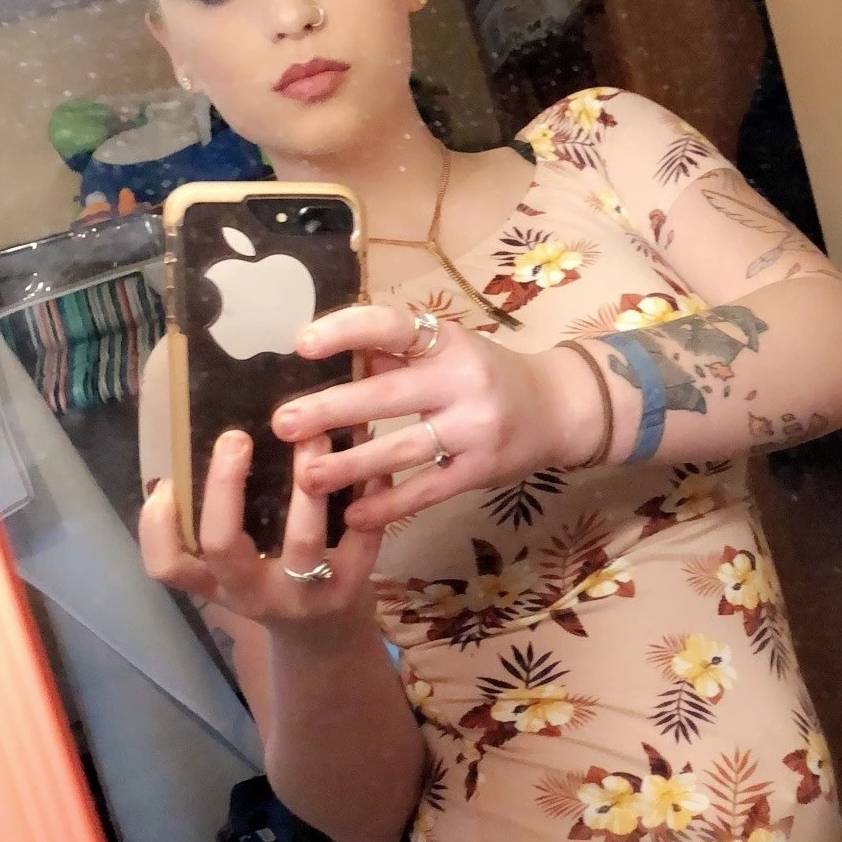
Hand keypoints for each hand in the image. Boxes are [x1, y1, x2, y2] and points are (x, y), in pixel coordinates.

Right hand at [139, 429, 384, 630]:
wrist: (327, 641)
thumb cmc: (272, 586)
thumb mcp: (235, 570)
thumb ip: (216, 524)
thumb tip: (205, 448)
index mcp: (216, 583)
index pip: (169, 566)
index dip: (156, 527)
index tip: (166, 482)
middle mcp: (250, 593)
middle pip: (222, 544)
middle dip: (225, 486)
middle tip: (236, 437)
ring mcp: (300, 595)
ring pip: (301, 540)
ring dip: (306, 485)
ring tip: (314, 439)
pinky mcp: (348, 590)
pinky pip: (359, 541)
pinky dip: (368, 498)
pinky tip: (371, 467)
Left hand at [268, 304, 605, 536]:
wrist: (558, 409)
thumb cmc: (486, 374)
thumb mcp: (450, 348)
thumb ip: (398, 352)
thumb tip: (340, 355)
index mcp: (448, 340)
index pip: (392, 327)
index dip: (346, 331)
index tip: (300, 344)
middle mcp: (463, 379)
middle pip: (388, 395)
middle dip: (331, 410)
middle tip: (283, 424)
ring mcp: (475, 428)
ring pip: (402, 449)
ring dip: (350, 465)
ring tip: (306, 476)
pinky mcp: (482, 470)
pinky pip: (428, 490)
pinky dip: (389, 504)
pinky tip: (355, 515)